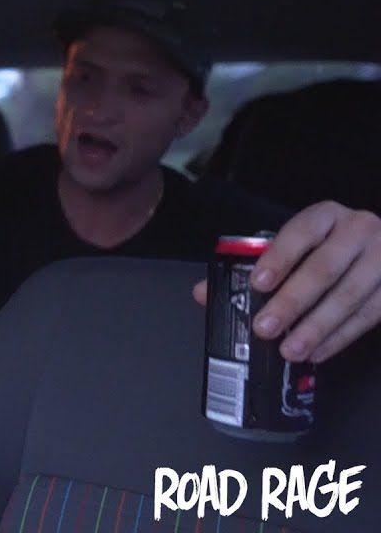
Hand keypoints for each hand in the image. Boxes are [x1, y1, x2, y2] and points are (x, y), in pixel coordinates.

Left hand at [192, 202, 380, 362]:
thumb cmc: (330, 247)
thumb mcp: (297, 246)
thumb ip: (254, 266)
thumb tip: (204, 294)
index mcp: (327, 216)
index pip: (300, 232)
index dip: (278, 257)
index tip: (257, 283)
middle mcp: (360, 230)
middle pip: (324, 268)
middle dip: (292, 301)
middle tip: (264, 328)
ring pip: (349, 296)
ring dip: (317, 327)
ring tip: (290, 350)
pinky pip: (369, 315)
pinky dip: (341, 337)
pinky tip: (317, 352)